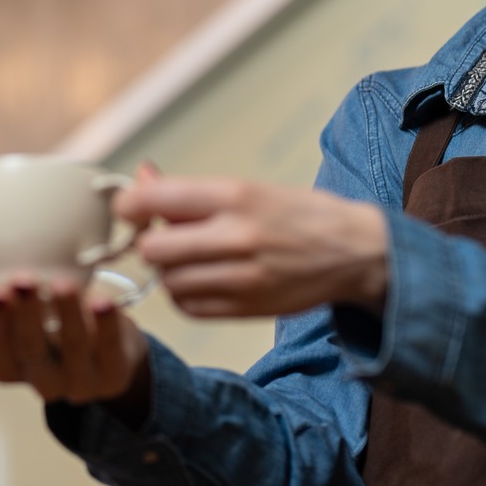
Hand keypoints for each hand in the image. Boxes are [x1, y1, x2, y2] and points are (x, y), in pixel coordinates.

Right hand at [0, 275, 151, 413]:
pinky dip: (106, 326)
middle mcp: (47, 384)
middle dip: (25, 316)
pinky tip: (101, 301)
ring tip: (62, 285)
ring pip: (74, 351)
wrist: (108, 349)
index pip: (0, 359)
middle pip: (33, 354)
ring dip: (66, 315)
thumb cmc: (50, 328)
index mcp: (16, 372)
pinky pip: (112, 351)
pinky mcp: (116, 373)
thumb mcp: (12, 326)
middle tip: (21, 281)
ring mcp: (84, 383)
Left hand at [116, 171, 389, 317]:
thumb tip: (139, 178)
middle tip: (164, 239)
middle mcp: (237, 235)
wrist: (356, 251)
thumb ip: (189, 191)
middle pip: (152, 250)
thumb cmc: (297, 213)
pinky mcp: (249, 307)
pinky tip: (203, 281)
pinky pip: (190, 308)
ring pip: (168, 283)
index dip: (129, 206)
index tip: (132, 209)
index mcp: (234, 194)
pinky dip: (186, 296)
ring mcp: (243, 276)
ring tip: (190, 261)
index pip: (151, 200)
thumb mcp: (247, 188)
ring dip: (169, 273)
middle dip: (149, 245)